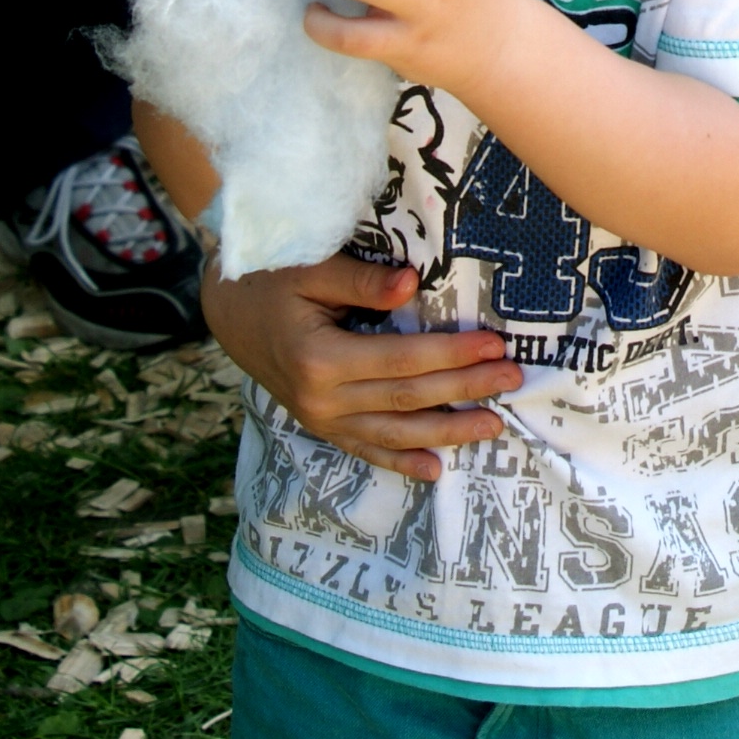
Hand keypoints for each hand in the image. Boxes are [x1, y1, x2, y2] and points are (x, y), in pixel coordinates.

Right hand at [203, 253, 521, 480]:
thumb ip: (361, 280)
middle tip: (512, 378)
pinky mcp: (321, 426)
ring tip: (493, 427)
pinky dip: (401, 463)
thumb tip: (411, 283)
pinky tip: (435, 470)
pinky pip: (366, 450)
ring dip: (447, 432)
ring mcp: (321, 419)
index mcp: (321, 358)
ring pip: (395, 433)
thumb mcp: (310, 269)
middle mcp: (322, 399)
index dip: (451, 354)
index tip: (494, 344)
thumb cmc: (271, 281)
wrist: (226, 311)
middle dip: (464, 390)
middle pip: (408, 398)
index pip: (403, 360)